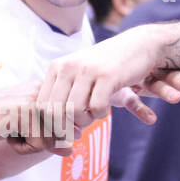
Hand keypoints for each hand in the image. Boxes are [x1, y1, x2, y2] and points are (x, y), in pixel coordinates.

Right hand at [0, 80, 75, 155]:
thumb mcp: (27, 128)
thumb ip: (51, 137)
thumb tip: (70, 151)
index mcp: (49, 90)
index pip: (67, 128)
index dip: (44, 135)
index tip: (21, 123)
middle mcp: (48, 91)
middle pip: (61, 135)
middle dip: (39, 140)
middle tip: (14, 126)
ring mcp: (39, 101)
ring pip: (52, 142)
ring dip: (29, 144)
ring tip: (10, 128)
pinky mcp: (29, 113)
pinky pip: (38, 146)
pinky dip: (21, 148)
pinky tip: (5, 131)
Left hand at [38, 25, 179, 126]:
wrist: (138, 46)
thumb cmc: (106, 68)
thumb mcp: (79, 77)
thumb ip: (63, 97)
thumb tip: (51, 130)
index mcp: (57, 68)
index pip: (41, 106)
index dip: (50, 126)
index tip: (63, 134)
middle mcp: (68, 67)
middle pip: (55, 112)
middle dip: (66, 129)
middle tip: (78, 132)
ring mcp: (87, 70)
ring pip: (74, 112)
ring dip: (84, 122)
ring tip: (92, 117)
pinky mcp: (107, 76)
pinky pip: (96, 108)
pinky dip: (99, 115)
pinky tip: (103, 109)